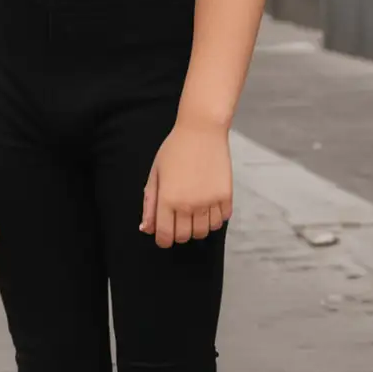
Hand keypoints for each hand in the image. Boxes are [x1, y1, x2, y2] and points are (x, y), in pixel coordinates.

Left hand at [141, 122, 232, 248]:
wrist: (202, 131)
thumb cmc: (174, 150)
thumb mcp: (156, 174)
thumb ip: (150, 204)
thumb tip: (146, 229)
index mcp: (168, 200)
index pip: (166, 236)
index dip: (164, 240)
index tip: (165, 235)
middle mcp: (188, 205)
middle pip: (185, 236)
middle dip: (180, 233)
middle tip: (179, 220)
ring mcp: (209, 202)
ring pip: (204, 231)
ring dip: (198, 226)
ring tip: (194, 211)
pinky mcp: (226, 196)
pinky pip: (221, 220)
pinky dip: (214, 218)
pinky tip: (208, 204)